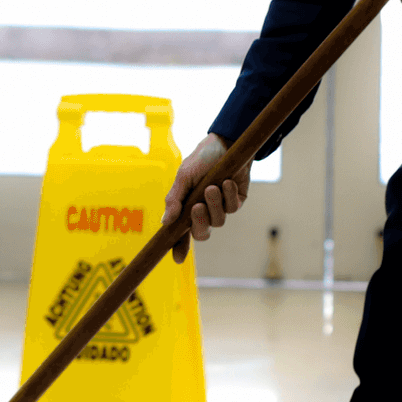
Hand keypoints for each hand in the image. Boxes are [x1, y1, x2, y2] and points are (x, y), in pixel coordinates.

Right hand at [163, 133, 248, 263]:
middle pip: (201, 233)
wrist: (228, 142)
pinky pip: (232, 208)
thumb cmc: (202, 158)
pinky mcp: (236, 202)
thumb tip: (165, 222)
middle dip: (199, 223)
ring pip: (218, 221)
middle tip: (197, 207)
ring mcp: (220, 208)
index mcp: (186, 207)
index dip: (178, 247)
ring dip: (215, 204)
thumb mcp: (184, 176)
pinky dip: (228, 195)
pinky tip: (227, 181)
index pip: (181, 233)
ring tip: (213, 186)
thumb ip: (174, 199)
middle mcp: (203, 211)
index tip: (176, 259)